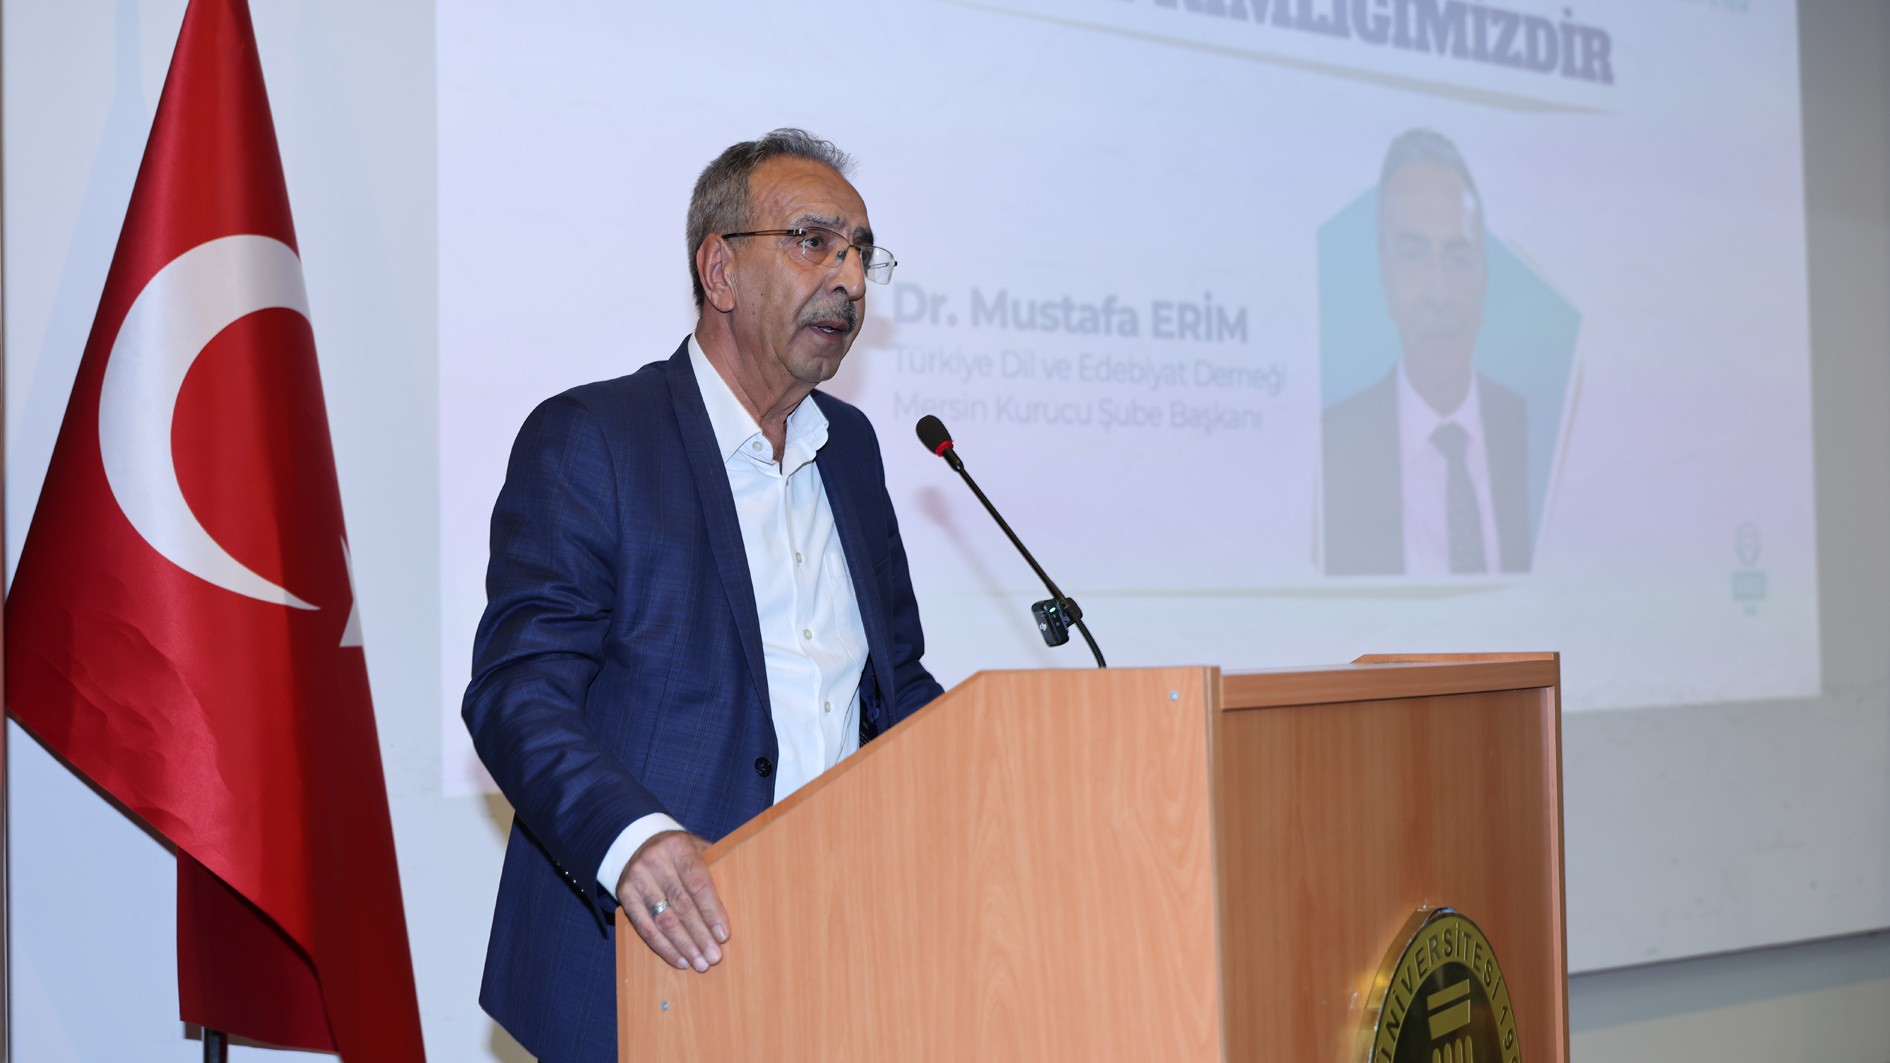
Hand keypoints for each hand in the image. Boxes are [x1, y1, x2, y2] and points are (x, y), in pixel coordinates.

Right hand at [616, 830, 728, 972]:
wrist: (639, 844)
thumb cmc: (680, 853)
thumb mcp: (697, 849)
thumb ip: (714, 869)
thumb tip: (739, 902)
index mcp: (678, 846)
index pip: (698, 883)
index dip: (712, 911)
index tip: (724, 935)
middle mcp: (654, 860)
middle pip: (682, 905)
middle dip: (700, 935)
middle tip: (714, 957)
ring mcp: (636, 878)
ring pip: (663, 920)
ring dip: (684, 946)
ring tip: (699, 963)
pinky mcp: (624, 895)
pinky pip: (645, 928)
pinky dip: (663, 947)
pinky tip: (679, 959)